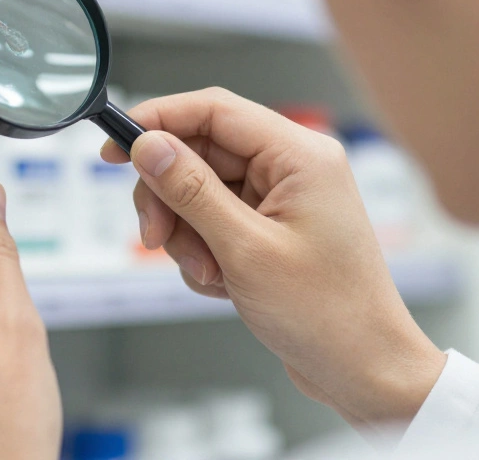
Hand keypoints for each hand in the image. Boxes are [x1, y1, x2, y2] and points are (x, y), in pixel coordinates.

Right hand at [101, 88, 445, 434]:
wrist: (363, 369)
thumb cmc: (329, 314)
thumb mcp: (245, 250)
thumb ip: (191, 191)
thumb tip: (149, 146)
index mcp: (300, 155)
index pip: (213, 110)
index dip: (157, 121)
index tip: (115, 147)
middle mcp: (292, 167)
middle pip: (200, 153)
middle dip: (170, 198)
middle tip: (156, 236)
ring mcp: (281, 198)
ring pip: (200, 190)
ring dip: (187, 233)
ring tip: (207, 272)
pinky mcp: (270, 226)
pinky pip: (213, 220)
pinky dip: (204, 251)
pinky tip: (222, 283)